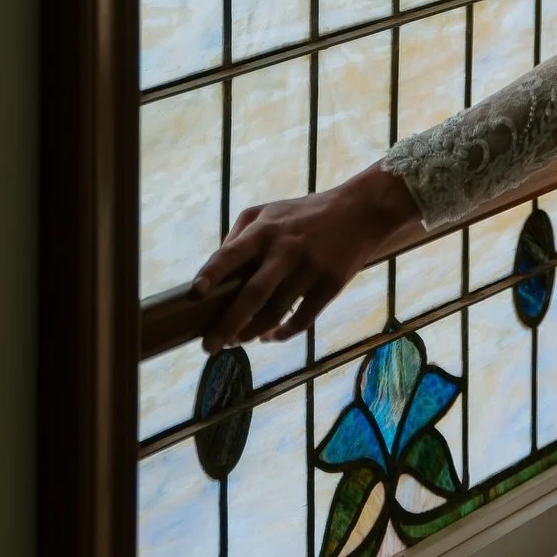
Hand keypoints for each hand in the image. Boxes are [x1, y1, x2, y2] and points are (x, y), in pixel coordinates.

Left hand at [192, 165, 423, 351]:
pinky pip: (302, 320)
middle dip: (227, 325)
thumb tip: (215, 269)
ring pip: (275, 313)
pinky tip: (270, 336)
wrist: (361, 211)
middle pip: (252, 295)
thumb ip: (239, 233)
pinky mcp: (330, 285)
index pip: (232, 253)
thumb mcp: (270, 210)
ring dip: (251, 333)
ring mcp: (310, 269)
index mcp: (267, 229)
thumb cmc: (306, 213)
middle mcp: (287, 249)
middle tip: (209, 346)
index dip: (212, 273)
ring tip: (237, 341)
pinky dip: (282, 334)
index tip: (196, 294)